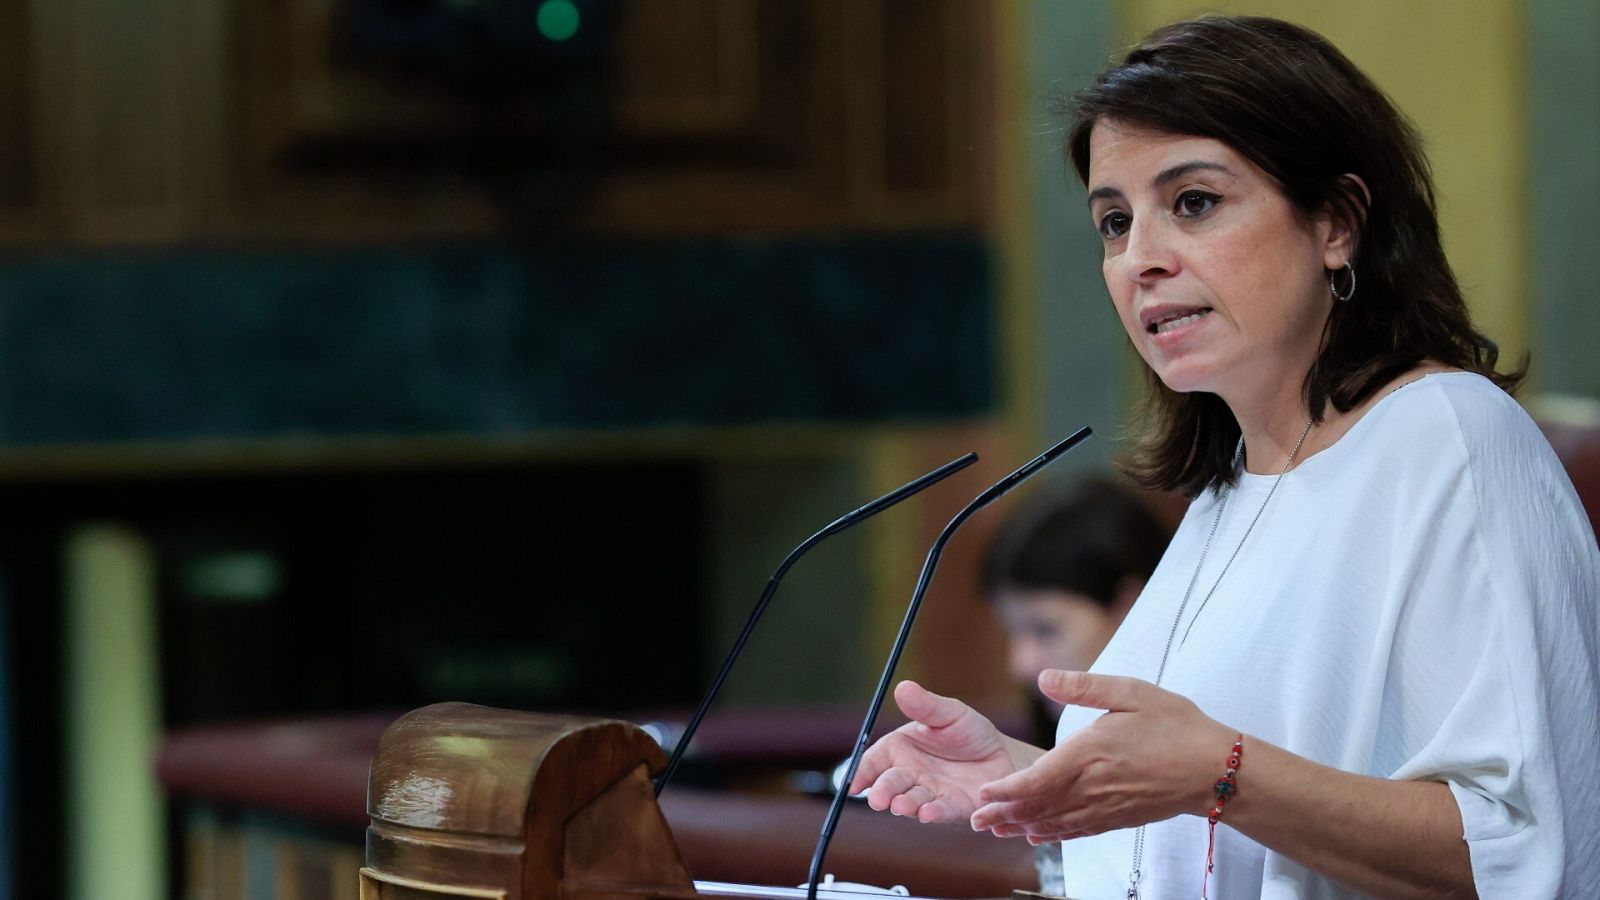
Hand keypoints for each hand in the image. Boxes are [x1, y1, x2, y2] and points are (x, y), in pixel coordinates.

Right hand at [848, 680, 1038, 823]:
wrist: (1004, 756)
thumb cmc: (970, 732)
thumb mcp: (951, 713)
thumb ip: (926, 706)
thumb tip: (902, 687)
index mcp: (900, 749)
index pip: (873, 762)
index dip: (861, 773)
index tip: (853, 784)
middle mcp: (910, 774)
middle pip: (888, 785)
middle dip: (882, 792)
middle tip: (879, 799)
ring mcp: (929, 793)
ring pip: (910, 801)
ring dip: (904, 805)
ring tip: (901, 806)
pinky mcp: (952, 809)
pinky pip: (939, 812)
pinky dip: (932, 814)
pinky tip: (928, 813)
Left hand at [969, 669, 1233, 843]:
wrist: (1215, 768)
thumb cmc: (1175, 726)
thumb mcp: (1130, 692)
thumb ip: (1083, 686)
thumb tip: (1044, 677)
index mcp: (1090, 754)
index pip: (1037, 779)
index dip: (1007, 790)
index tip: (983, 793)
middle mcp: (1093, 787)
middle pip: (1039, 807)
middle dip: (1004, 815)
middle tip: (975, 820)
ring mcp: (1106, 807)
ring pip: (1055, 823)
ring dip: (1023, 827)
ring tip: (996, 831)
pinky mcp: (1118, 818)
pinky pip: (1079, 831)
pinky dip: (1054, 835)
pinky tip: (1039, 836)